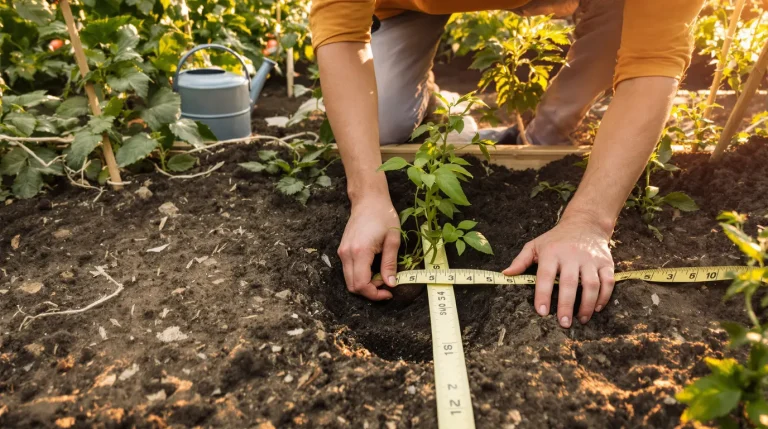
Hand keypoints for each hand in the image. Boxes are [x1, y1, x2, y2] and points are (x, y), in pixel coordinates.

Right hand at [337, 195, 400, 300]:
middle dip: (370, 292)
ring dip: (365, 284)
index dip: (375, 294)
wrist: (368, 200)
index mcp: (360, 252)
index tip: (389, 292)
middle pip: (352, 286)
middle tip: (386, 286)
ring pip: (349, 280)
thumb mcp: (392, 240)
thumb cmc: (383, 216)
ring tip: (381, 276)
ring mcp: (342, 252)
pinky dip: (360, 276)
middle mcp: (347, 254)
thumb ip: (390, 264)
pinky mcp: (342, 250)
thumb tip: (391, 284)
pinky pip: (349, 271)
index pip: (362, 284)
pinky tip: (373, 269)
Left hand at [503, 213, 615, 327]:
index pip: (545, 276)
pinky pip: (608, 281)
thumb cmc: (556, 239)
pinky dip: (604, 297)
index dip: (543, 294)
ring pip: (591, 284)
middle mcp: (572, 256)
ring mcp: (590, 259)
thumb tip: (505, 274)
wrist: (585, 223)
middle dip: (566, 305)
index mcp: (552, 253)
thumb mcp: (535, 245)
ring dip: (587, 304)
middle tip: (564, 323)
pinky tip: (596, 308)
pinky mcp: (606, 262)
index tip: (541, 312)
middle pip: (569, 283)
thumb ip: (521, 261)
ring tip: (581, 319)